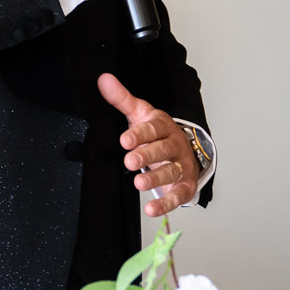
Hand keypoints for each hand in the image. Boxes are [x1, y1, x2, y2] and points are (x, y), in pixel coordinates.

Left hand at [98, 73, 197, 216]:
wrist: (184, 148)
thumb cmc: (157, 132)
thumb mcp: (139, 113)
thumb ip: (121, 99)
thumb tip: (103, 80)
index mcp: (163, 126)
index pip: (152, 129)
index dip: (139, 135)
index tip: (125, 140)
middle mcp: (175, 145)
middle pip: (163, 150)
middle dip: (147, 155)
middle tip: (130, 161)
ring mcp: (182, 165)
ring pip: (171, 171)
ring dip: (155, 178)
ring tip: (139, 183)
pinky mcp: (186, 185)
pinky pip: (178, 195)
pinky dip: (166, 204)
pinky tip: (152, 209)